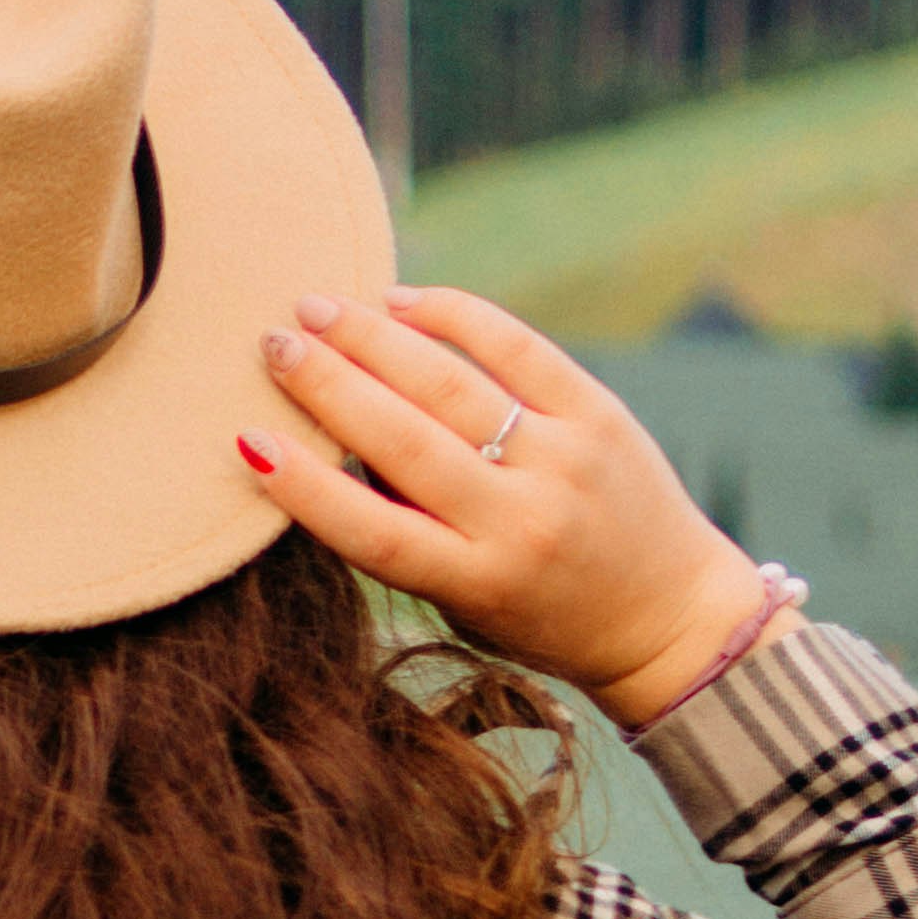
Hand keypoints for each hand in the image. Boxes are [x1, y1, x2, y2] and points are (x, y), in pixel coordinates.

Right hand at [236, 286, 765, 725]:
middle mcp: (523, 521)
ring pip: (452, 386)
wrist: (668, 616)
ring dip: (373, 339)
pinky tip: (403, 301)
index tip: (249, 440)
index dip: (306, 487)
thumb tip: (331, 445)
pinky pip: (517, 350)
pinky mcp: (600, 415)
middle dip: (328, 384)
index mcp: (480, 581)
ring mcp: (564, 461)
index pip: (375, 531)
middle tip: (273, 342)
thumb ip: (409, 537)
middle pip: (404, 441)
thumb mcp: (467, 602)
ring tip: (316, 309)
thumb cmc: (544, 617)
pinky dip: (455, 318)